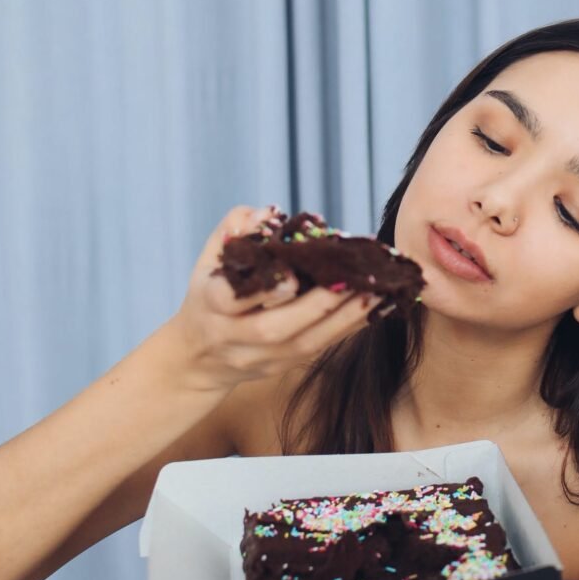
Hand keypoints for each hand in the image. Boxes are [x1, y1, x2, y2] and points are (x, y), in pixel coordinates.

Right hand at [166, 205, 382, 392]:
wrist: (200, 359)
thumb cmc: (210, 297)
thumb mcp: (210, 261)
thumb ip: (234, 231)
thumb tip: (270, 214)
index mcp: (213, 305)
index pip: (236, 298)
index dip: (267, 288)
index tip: (295, 274)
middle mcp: (237, 336)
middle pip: (279, 326)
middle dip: (321, 303)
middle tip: (357, 277)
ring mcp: (264, 356)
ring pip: (309, 341)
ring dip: (347, 317)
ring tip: (378, 290)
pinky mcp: (287, 365)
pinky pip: (323, 347)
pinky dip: (351, 327)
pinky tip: (376, 307)